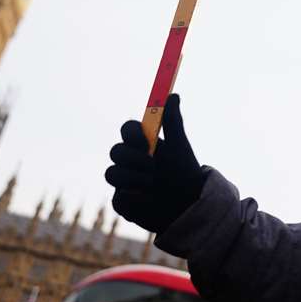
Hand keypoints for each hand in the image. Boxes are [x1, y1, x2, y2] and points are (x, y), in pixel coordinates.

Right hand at [104, 94, 205, 233]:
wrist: (189, 207)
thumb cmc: (184, 174)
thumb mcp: (180, 148)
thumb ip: (173, 122)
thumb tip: (173, 95)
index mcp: (143, 144)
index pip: (128, 130)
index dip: (132, 133)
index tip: (145, 140)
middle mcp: (130, 161)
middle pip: (116, 151)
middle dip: (133, 158)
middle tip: (152, 166)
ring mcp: (124, 181)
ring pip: (112, 174)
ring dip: (133, 179)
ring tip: (154, 184)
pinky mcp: (122, 202)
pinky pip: (118, 198)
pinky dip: (134, 199)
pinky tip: (149, 200)